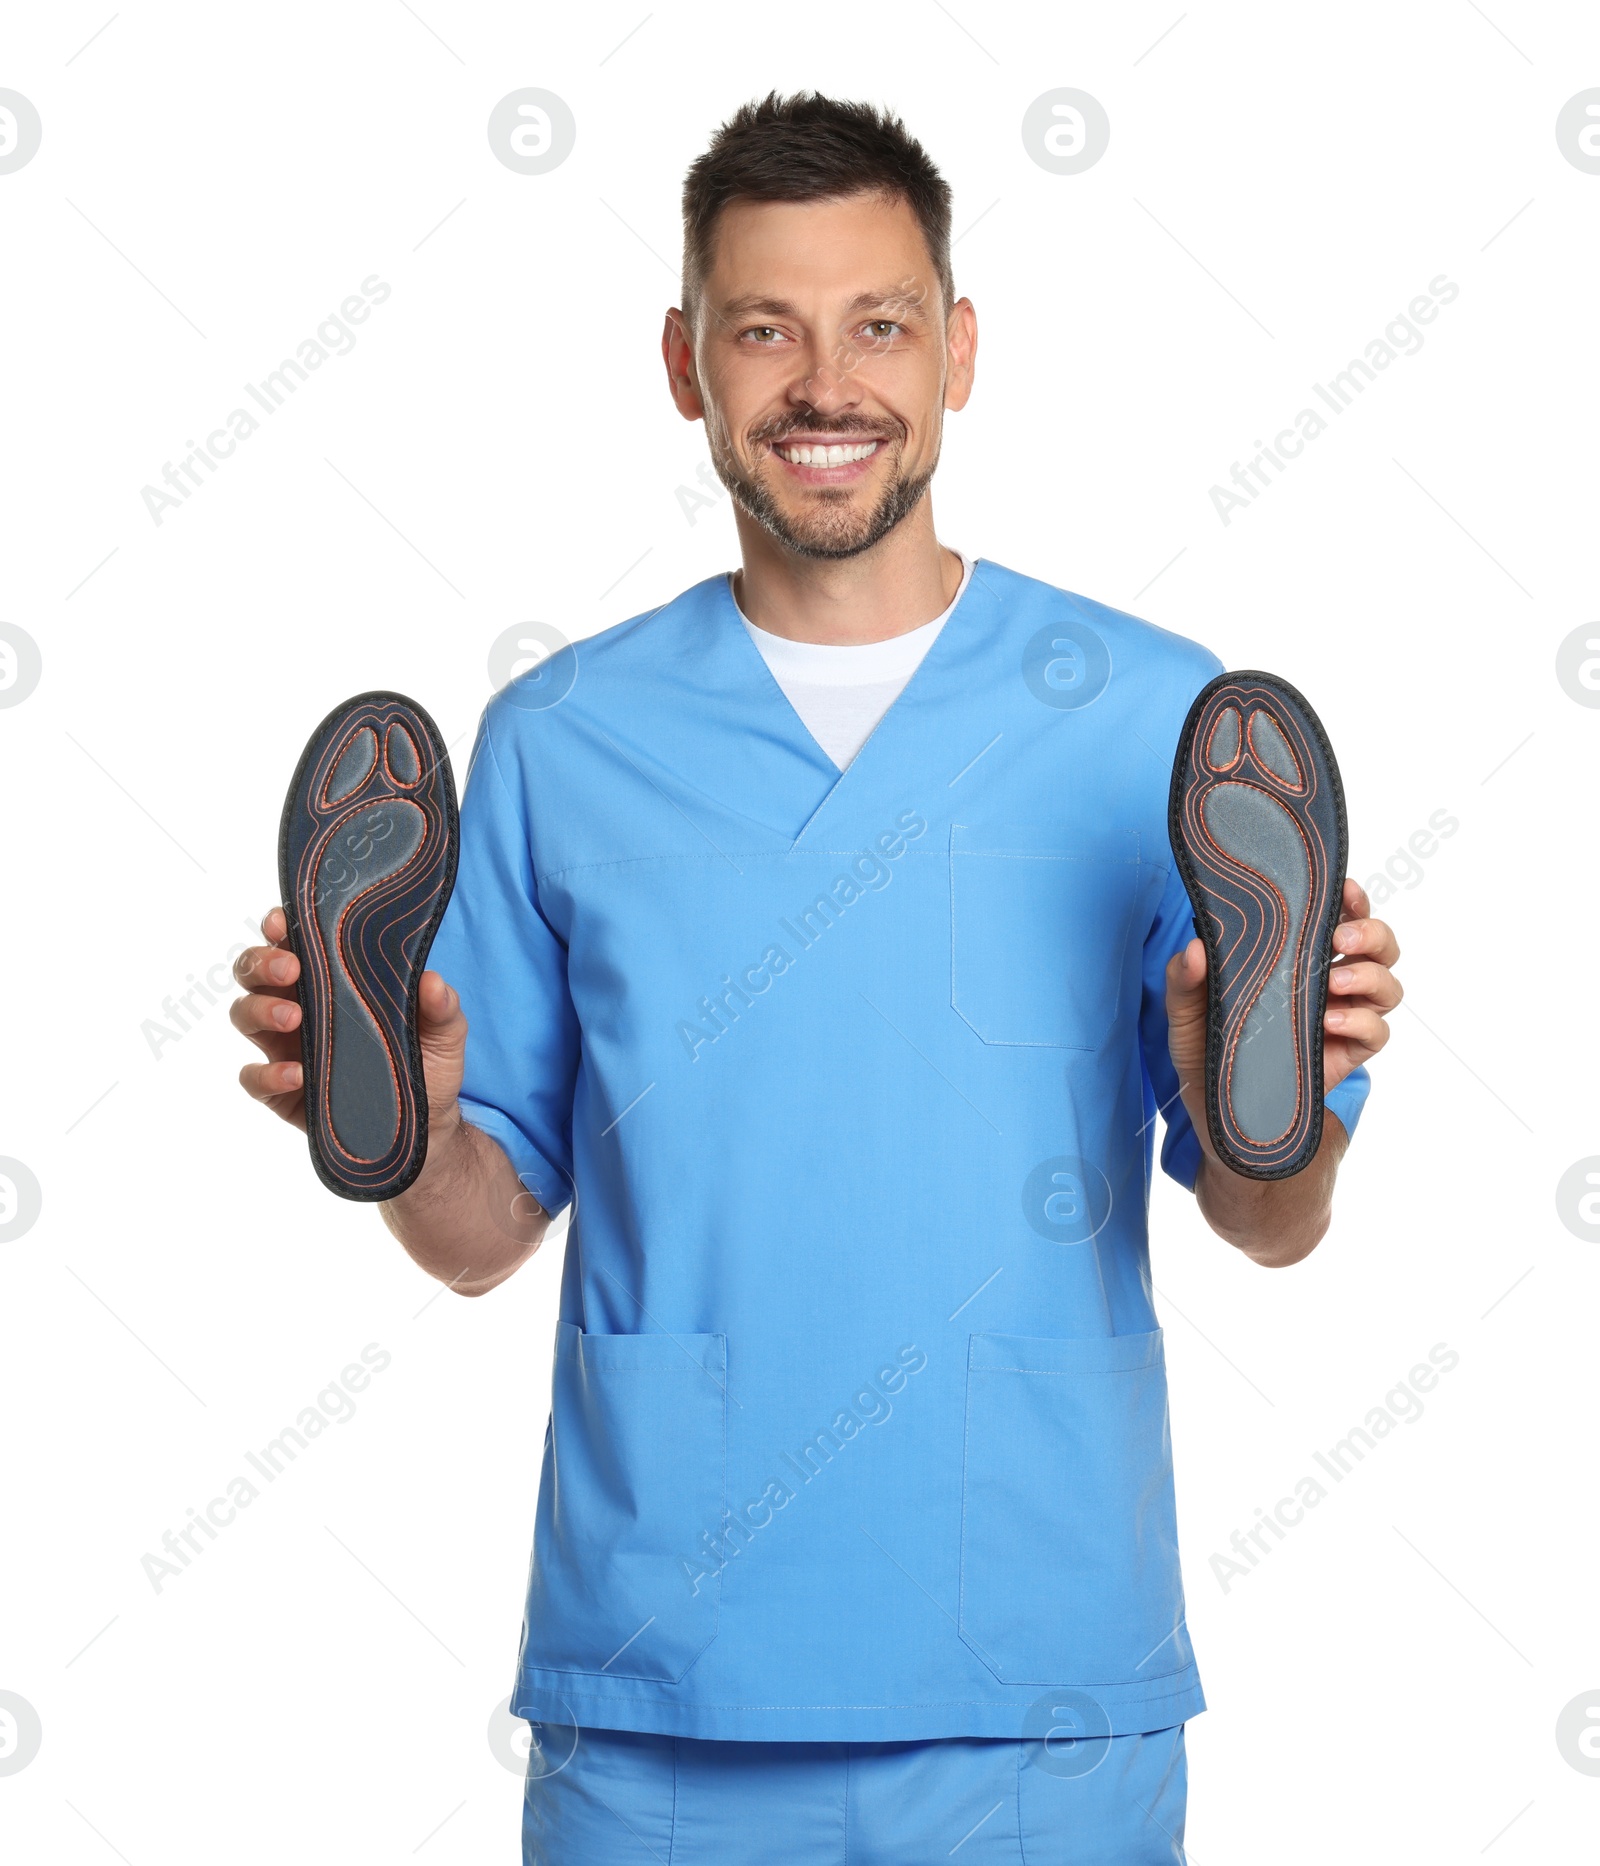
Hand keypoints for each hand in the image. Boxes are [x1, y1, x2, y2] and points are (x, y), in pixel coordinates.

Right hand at [231, 907, 468, 1136]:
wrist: (425, 1126)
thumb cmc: (427, 1065)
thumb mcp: (445, 1034)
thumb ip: (442, 1006)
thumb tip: (432, 982)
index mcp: (331, 982)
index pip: (293, 944)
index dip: (280, 927)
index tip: (283, 921)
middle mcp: (299, 1007)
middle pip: (254, 972)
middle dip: (262, 962)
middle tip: (292, 969)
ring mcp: (285, 1049)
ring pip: (245, 1015)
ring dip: (260, 1009)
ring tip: (294, 1018)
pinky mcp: (281, 1091)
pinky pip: (253, 1077)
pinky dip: (267, 1073)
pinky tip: (297, 1073)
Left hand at [1165, 877, 1401, 1152]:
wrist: (1219, 1119)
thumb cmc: (1208, 1055)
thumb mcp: (1185, 1016)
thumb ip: (1184, 982)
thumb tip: (1195, 949)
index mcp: (1295, 960)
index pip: (1337, 918)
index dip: (1351, 899)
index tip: (1344, 888)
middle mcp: (1326, 983)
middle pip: (1378, 946)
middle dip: (1371, 932)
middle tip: (1339, 937)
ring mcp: (1341, 1018)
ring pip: (1388, 984)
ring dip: (1369, 975)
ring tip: (1333, 982)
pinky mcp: (1346, 1055)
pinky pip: (1378, 1032)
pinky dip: (1362, 1021)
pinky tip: (1330, 1021)